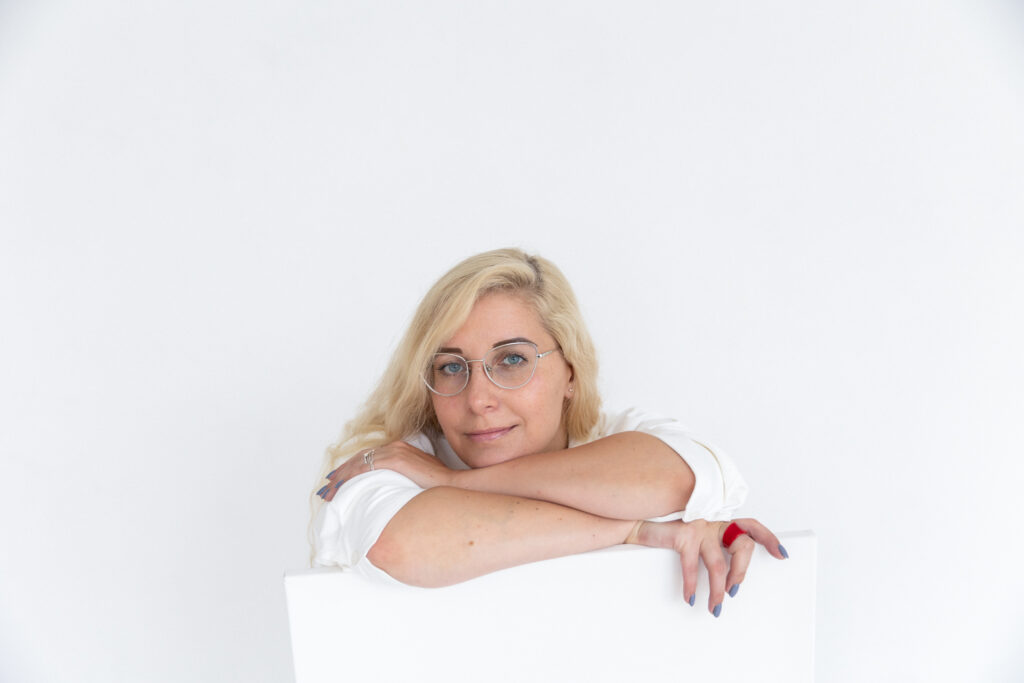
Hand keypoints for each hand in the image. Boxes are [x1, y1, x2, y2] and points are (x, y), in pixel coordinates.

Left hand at [317, 441, 456, 501]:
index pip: (370, 457)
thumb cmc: (441, 487)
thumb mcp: (420, 479)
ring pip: (359, 463)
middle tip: (328, 486)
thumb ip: (404, 480)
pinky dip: (350, 477)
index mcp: (401, 450)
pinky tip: (341, 487)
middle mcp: (396, 447)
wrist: (454, 486)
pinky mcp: (396, 460)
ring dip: (342, 477)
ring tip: (330, 490)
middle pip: (360, 458)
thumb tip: (394, 493)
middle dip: (342, 473)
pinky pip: (365, 468)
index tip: (341, 479)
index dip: (353, 468)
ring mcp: (395, 452)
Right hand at [630, 517, 785, 616]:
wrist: (639, 522)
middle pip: (742, 545)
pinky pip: (692, 566)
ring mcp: (700, 527)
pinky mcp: (684, 534)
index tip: (781, 555)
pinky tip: (691, 597)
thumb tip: (727, 578)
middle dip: (740, 573)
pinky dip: (692, 586)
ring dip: (717, 590)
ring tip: (714, 607)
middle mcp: (714, 521)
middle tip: (733, 591)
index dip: (768, 538)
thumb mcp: (696, 537)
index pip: (751, 525)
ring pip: (718, 563)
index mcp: (720, 522)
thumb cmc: (669, 532)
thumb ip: (713, 546)